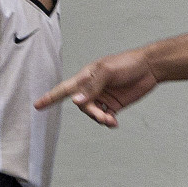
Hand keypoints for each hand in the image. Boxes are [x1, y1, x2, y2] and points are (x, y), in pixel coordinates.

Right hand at [34, 48, 157, 125]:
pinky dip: (107, 121)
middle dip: (91, 113)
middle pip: (82, 106)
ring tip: (111, 121)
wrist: (150, 68)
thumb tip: (76, 102)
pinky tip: (114, 123)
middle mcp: (92, 88)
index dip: (50, 97)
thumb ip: (92, 87)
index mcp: (86, 77)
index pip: (64, 89)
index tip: (37, 106)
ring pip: (93, 113)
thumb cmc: (127, 64)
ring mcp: (103, 97)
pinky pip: (106, 117)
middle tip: (103, 117)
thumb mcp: (107, 71)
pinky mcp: (115, 104)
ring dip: (100, 119)